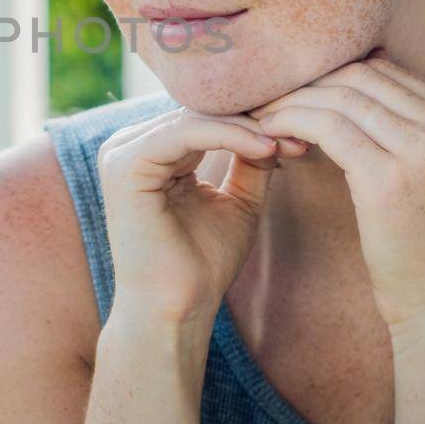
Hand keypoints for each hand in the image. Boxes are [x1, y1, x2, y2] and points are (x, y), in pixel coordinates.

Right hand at [96, 106, 283, 327]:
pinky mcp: (125, 166)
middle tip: (303, 131)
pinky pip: (184, 133)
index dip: (253, 120)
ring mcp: (122, 153)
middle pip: (199, 112)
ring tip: (289, 141)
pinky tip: (265, 147)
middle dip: (254, 121)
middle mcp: (129, 146)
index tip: (303, 132)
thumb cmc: (203, 266)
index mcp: (151, 153)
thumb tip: (278, 124)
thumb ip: (250, 160)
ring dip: (247, 127)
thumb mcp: (237, 200)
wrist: (176, 312)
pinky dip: (229, 136)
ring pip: (194, 118)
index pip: (204, 117)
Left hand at [248, 49, 424, 330]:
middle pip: (359, 74)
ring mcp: (422, 148)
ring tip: (258, 112)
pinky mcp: (387, 177)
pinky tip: (266, 132)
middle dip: (305, 80)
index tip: (291, 84)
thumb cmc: (424, 242)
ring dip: (291, 100)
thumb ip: (403, 129)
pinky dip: (290, 122)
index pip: (381, 69)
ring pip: (339, 97)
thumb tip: (350, 89)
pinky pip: (326, 128)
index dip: (328, 70)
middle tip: (263, 92)